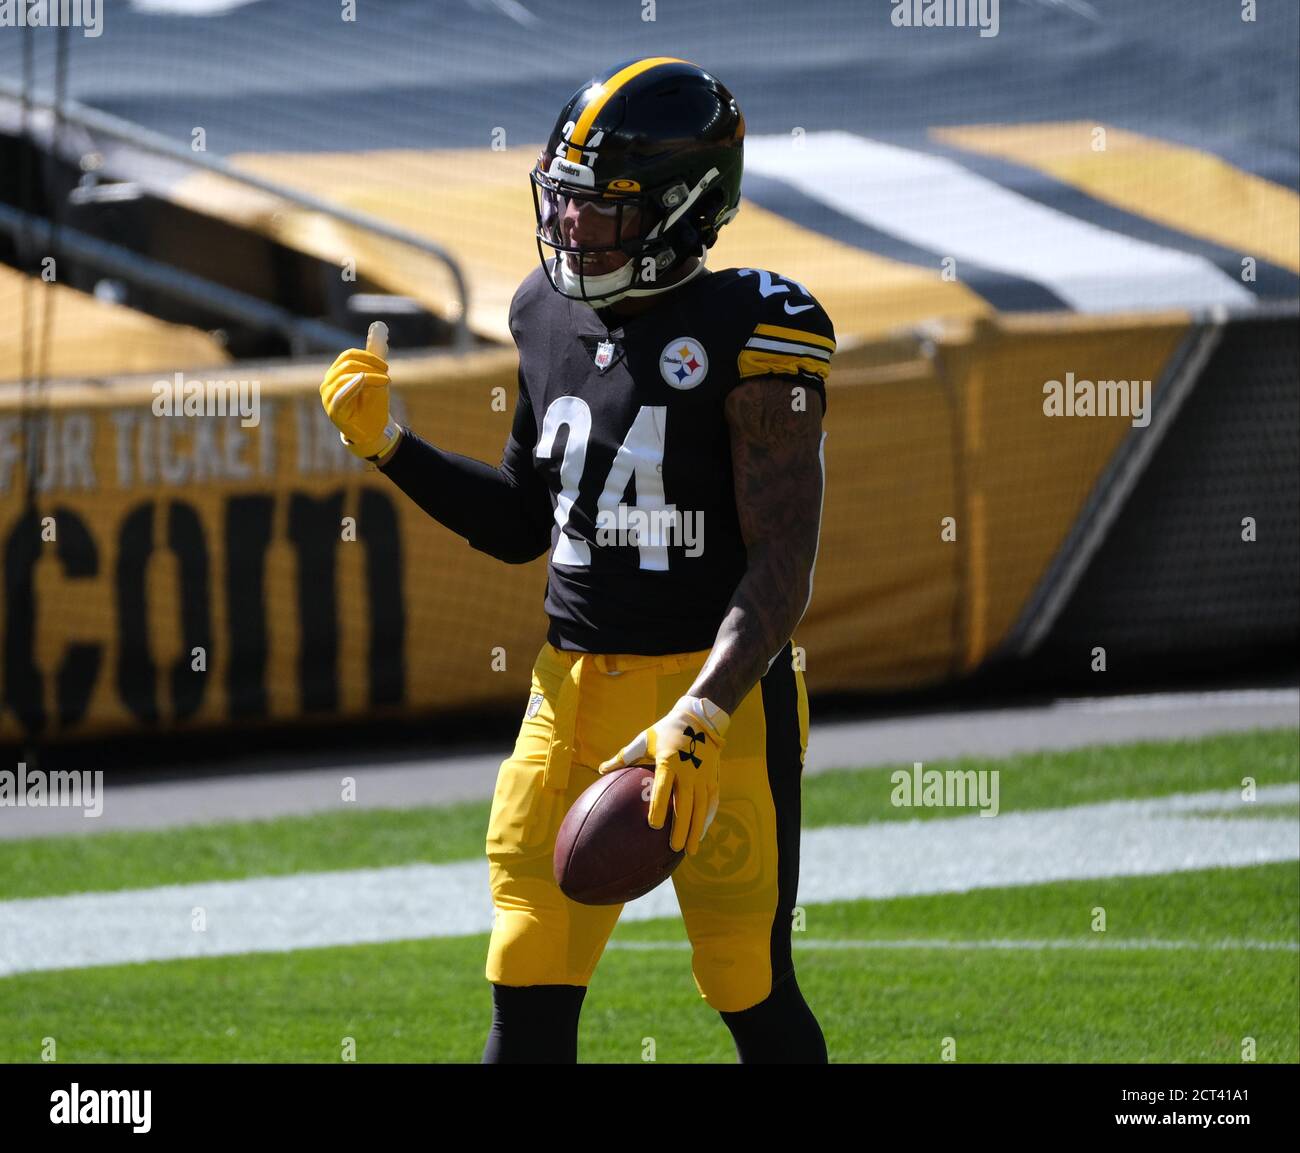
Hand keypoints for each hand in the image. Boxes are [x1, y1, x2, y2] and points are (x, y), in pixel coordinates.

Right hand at [319, 321, 401, 460]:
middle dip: (370, 365)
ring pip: (346, 377)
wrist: (374, 431)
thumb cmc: (373, 404)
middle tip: (387, 373)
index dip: (367, 356)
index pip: (348, 356)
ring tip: (385, 383)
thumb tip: (379, 329)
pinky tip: (362, 380)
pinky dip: (351, 386)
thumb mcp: (376, 377)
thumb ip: (375, 356)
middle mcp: (329, 383)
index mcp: (337, 373)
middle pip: (347, 364)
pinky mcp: (334, 411)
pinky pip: (340, 395)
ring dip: (369, 376)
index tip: (385, 364)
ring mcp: (329, 397)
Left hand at [598, 695, 729, 855]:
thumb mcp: (644, 740)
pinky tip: (701, 832)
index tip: (653, 826)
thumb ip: (624, 757)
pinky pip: (711, 801)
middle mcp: (688, 771)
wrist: (699, 719)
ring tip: (690, 850)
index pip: (663, 788)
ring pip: (700, 807)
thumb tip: (601, 770)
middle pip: (685, 804)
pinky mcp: (713, 777)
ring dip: (696, 829)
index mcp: (668, 762)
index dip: (659, 807)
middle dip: (681, 828)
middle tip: (674, 848)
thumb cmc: (666, 730)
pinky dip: (707, 818)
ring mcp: (703, 776)